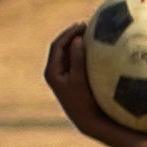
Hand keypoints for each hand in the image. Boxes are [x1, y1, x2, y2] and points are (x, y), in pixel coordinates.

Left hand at [39, 25, 127, 146]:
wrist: (87, 121)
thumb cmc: (83, 101)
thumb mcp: (80, 78)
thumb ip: (77, 58)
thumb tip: (77, 39)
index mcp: (52, 71)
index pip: (57, 46)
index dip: (68, 33)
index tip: (81, 25)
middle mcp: (55, 73)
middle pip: (61, 48)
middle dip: (72, 36)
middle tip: (85, 26)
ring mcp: (64, 77)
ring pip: (68, 54)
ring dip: (77, 44)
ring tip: (90, 34)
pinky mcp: (73, 81)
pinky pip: (75, 61)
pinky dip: (82, 53)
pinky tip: (95, 49)